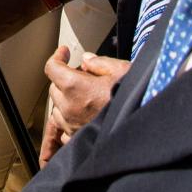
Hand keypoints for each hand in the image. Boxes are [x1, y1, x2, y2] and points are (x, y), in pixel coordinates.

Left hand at [41, 45, 128, 161]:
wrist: (139, 131)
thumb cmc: (133, 101)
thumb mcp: (120, 71)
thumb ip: (100, 63)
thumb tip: (87, 60)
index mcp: (74, 86)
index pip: (52, 67)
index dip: (58, 57)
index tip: (64, 53)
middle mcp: (68, 107)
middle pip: (54, 87)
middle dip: (64, 79)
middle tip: (83, 76)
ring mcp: (70, 125)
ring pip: (57, 108)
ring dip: (66, 100)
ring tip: (84, 97)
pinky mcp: (75, 138)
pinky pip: (64, 128)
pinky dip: (70, 120)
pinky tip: (83, 115)